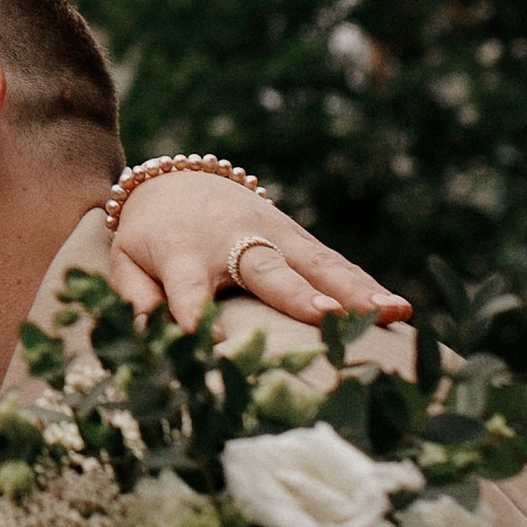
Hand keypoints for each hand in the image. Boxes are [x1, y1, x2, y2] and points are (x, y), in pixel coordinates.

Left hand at [106, 169, 406, 332]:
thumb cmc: (149, 235)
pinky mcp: (294, 235)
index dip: (193, 316)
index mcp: (182, 254)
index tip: (212, 348)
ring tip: (392, 313)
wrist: (175, 178)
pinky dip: (366, 284)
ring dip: (353, 289)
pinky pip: (333, 262)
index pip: (186, 290)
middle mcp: (232, 241)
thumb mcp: (126, 260)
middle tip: (327, 317)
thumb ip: (134, 295)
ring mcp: (270, 234)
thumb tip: (147, 332)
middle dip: (297, 294)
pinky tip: (400, 307)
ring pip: (314, 263)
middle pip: (267, 270)